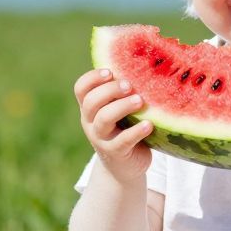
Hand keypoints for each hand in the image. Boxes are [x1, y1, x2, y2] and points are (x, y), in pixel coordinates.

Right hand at [74, 68, 152, 182]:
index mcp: (90, 107)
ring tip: (139, 101)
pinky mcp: (115, 153)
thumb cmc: (125, 129)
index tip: (109, 72)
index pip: (81, 89)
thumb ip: (124, 93)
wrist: (125, 167)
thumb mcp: (121, 111)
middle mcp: (90, 122)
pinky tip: (149, 124)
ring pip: (104, 119)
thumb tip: (147, 63)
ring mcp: (100, 138)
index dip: (92, 78)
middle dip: (109, 90)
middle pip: (91, 101)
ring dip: (121, 107)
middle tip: (128, 85)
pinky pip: (122, 141)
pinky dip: (136, 131)